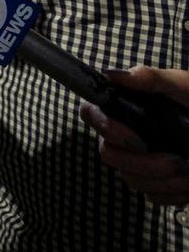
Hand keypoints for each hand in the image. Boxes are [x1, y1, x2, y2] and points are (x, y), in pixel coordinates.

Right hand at [80, 66, 188, 204]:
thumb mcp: (182, 86)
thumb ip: (150, 78)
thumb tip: (112, 75)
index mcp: (125, 108)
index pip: (91, 114)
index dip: (105, 129)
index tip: (137, 140)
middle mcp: (125, 135)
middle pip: (109, 154)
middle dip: (144, 164)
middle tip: (177, 160)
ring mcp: (139, 160)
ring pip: (132, 180)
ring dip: (165, 180)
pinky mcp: (155, 183)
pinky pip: (153, 196)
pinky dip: (174, 193)